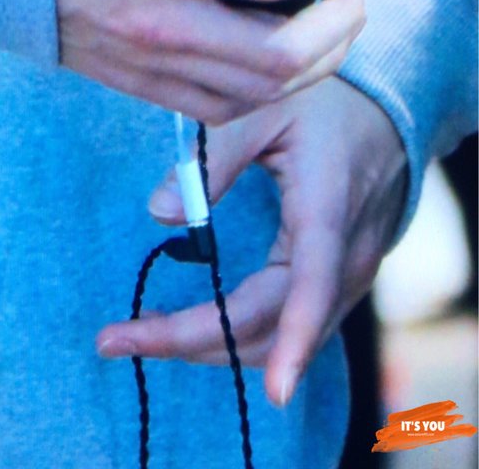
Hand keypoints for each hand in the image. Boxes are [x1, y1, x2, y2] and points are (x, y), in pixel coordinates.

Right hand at [58, 0, 378, 124]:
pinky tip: (284, 66)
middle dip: (342, 25)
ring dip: (317, 65)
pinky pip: (223, 109)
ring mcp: (156, 61)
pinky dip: (268, 93)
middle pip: (283, 53)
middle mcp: (166, 20)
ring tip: (335, 31)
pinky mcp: (145, 84)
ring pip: (261, 91)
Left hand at [97, 77, 405, 405]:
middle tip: (118, 337)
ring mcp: (350, 274)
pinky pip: (295, 326)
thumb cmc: (325, 108)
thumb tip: (161, 214)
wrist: (388, 119)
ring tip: (148, 330)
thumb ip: (214, 160)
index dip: (293, 342)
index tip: (275, 397)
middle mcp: (346, 256)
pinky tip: (202, 324)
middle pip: (274, 326)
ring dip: (217, 346)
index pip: (311, 289)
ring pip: (284, 338)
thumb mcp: (265, 112)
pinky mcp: (342, 280)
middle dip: (196, 341)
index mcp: (326, 210)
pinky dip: (245, 336)